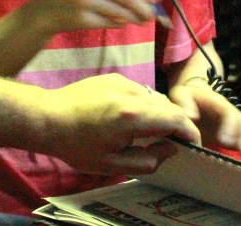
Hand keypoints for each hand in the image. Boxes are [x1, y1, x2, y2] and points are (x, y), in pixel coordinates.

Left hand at [34, 74, 200, 174]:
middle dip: (175, 125)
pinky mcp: (113, 77)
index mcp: (134, 115)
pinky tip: (126, 119)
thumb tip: (171, 149)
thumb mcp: (113, 164)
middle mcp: (132, 93)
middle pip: (169, 106)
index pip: (177, 119)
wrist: (48, 118)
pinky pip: (139, 91)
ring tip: (145, 133)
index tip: (193, 145)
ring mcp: (123, 81)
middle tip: (169, 143)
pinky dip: (142, 105)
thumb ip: (148, 160)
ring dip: (158, 114)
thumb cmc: (77, 145)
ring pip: (154, 98)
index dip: (190, 133)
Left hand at [168, 77, 240, 162]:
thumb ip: (184, 103)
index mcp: (217, 102)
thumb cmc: (187, 97)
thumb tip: (191, 116)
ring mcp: (236, 122)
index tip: (225, 141)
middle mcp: (230, 111)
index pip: (228, 112)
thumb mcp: (181, 95)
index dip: (230, 126)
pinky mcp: (237, 133)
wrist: (196, 96)